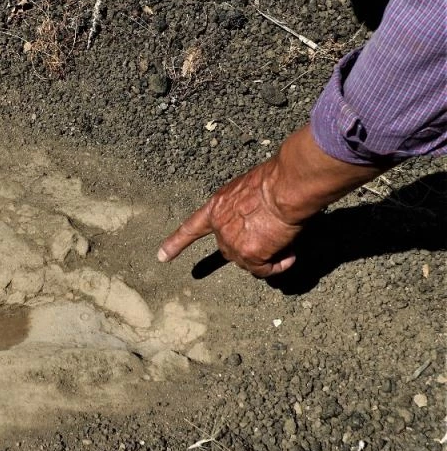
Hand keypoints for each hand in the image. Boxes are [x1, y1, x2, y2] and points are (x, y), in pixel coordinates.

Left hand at [157, 160, 301, 276]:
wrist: (285, 186)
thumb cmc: (275, 180)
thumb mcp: (249, 190)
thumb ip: (243, 208)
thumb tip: (257, 222)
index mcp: (217, 206)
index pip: (191, 228)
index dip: (176, 243)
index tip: (162, 256)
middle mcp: (220, 227)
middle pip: (231, 249)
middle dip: (250, 247)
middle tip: (273, 235)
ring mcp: (232, 242)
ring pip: (249, 262)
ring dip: (267, 255)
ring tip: (284, 237)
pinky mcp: (249, 254)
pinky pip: (265, 270)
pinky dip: (278, 265)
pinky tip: (289, 252)